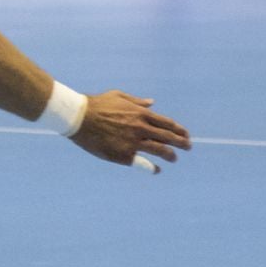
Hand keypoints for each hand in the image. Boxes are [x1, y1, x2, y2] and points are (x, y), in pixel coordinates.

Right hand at [69, 91, 190, 171]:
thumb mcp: (118, 96)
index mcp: (141, 114)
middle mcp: (141, 128)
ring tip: (174, 158)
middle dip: (182, 143)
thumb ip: (137, 101)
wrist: (78, 117)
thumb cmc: (95, 105)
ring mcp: (133, 142)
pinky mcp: (123, 155)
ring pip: (160, 150)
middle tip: (188, 147)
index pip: (168, 123)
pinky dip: (152, 167)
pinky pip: (143, 163)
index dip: (179, 130)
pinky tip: (156, 170)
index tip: (185, 135)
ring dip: (171, 155)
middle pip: (169, 137)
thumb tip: (152, 103)